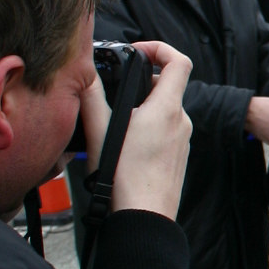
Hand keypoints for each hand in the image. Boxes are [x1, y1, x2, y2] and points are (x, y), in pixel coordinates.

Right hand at [108, 41, 192, 218]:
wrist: (144, 220)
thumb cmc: (123, 180)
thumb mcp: (100, 133)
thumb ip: (92, 99)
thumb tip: (85, 74)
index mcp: (167, 108)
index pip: (178, 61)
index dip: (159, 48)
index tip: (138, 52)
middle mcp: (181, 120)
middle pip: (167, 87)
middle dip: (141, 85)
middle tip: (115, 98)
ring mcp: (183, 140)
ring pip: (164, 111)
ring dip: (142, 111)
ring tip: (115, 129)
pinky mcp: (178, 157)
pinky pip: (165, 133)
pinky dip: (147, 131)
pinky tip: (125, 149)